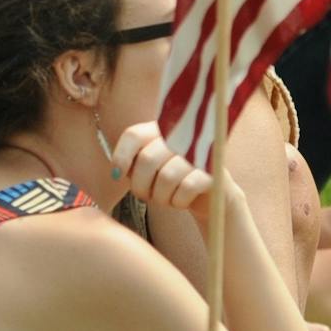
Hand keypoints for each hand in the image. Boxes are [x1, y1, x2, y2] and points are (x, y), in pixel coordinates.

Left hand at [107, 121, 221, 221]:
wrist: (210, 197)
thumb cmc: (173, 181)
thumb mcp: (151, 169)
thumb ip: (134, 164)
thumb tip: (117, 172)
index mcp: (162, 129)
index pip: (134, 135)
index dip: (121, 156)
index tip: (117, 175)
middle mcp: (181, 135)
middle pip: (147, 159)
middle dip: (140, 186)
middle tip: (144, 196)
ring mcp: (200, 151)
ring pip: (166, 177)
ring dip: (160, 197)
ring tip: (164, 199)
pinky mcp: (214, 171)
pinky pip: (187, 188)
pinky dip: (178, 201)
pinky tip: (180, 201)